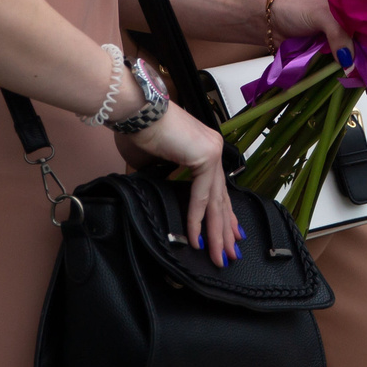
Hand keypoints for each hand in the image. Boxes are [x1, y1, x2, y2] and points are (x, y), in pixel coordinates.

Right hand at [131, 103, 239, 266]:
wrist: (136, 111)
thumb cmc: (140, 131)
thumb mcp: (155, 164)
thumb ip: (167, 181)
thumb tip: (164, 200)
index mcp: (205, 149)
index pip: (218, 188)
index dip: (224, 214)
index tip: (230, 235)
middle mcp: (213, 149)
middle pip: (221, 198)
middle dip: (225, 230)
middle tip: (231, 254)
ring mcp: (212, 151)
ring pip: (216, 201)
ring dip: (216, 233)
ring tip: (219, 256)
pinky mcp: (206, 156)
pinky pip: (201, 196)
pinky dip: (197, 219)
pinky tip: (197, 239)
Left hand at [271, 0, 366, 90]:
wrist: (269, 18)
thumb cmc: (297, 8)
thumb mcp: (322, 15)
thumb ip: (339, 35)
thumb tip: (351, 63)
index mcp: (360, 14)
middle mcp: (356, 30)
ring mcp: (344, 46)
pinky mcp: (331, 59)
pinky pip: (349, 72)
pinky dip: (356, 81)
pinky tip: (359, 88)